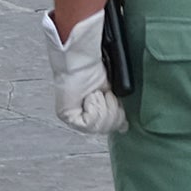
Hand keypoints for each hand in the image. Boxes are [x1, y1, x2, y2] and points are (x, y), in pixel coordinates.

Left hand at [45, 7, 125, 135]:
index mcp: (91, 114)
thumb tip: (124, 127)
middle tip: (106, 95)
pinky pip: (89, 123)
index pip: (109, 128)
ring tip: (97, 94)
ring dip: (104, 107)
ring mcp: (73, 118)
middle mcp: (81, 118)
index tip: (113, 99)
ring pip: (99, 128)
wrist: (82, 60)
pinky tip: (90, 96)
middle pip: (106, 130)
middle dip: (112, 111)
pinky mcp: (67, 116)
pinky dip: (94, 107)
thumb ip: (116, 112)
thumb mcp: (112, 94)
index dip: (117, 118)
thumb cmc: (93, 71)